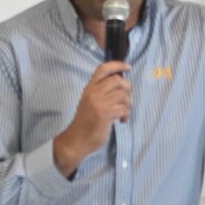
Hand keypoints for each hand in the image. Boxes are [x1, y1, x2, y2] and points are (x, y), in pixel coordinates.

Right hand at [53, 61, 131, 176]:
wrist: (76, 140)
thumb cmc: (85, 122)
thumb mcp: (89, 102)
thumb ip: (101, 92)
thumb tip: (120, 84)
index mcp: (89, 88)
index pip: (103, 69)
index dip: (117, 65)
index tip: (128, 67)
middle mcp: (93, 93)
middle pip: (118, 80)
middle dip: (127, 89)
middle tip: (126, 99)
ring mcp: (99, 103)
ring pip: (123, 94)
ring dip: (128, 104)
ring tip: (123, 112)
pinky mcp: (105, 114)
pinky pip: (124, 108)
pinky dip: (126, 115)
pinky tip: (122, 120)